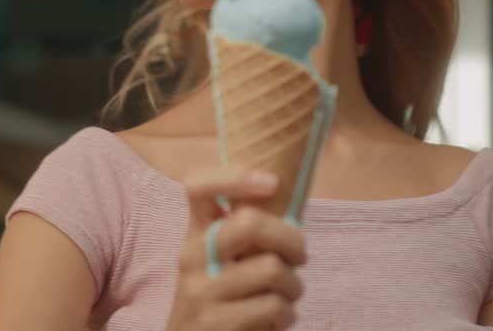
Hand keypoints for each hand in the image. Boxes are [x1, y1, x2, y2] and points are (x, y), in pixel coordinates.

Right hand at [166, 166, 306, 330]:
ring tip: (286, 295)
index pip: (198, 186)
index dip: (236, 175)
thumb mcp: (222, 260)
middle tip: (299, 256)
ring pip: (272, 269)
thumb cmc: (221, 298)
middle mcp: (192, 257)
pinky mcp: (216, 324)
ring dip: (294, 286)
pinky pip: (274, 306)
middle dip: (291, 239)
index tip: (272, 182)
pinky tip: (275, 320)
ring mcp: (201, 291)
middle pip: (250, 223)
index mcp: (196, 233)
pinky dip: (287, 315)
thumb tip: (290, 201)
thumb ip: (246, 234)